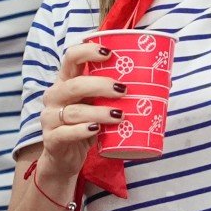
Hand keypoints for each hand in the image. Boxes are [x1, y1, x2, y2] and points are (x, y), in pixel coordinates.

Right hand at [31, 39, 120, 180]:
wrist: (64, 158)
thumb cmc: (86, 125)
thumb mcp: (97, 105)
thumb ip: (113, 93)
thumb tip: (160, 81)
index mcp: (65, 81)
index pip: (70, 57)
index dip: (87, 51)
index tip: (109, 53)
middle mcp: (55, 96)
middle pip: (74, 85)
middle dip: (100, 85)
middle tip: (123, 90)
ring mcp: (50, 118)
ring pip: (75, 111)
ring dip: (99, 112)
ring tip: (120, 116)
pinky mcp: (52, 139)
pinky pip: (66, 132)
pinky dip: (83, 130)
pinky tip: (96, 129)